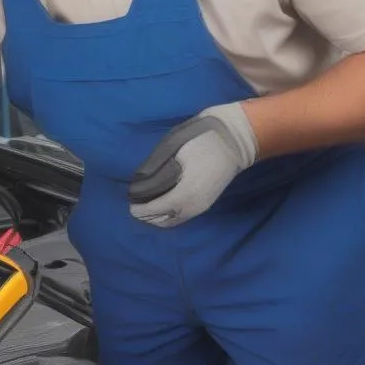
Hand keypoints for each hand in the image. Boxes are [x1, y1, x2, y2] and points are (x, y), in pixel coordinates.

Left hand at [128, 102, 257, 227]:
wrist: (234, 142)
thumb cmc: (202, 142)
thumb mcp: (175, 151)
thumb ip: (156, 168)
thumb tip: (140, 180)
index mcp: (184, 194)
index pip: (155, 209)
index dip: (140, 209)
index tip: (130, 204)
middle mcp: (192, 206)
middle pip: (163, 221)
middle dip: (147, 216)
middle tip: (135, 206)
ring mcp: (201, 207)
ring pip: (173, 221)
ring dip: (157, 218)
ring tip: (146, 207)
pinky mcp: (205, 204)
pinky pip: (182, 217)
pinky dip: (168, 216)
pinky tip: (161, 206)